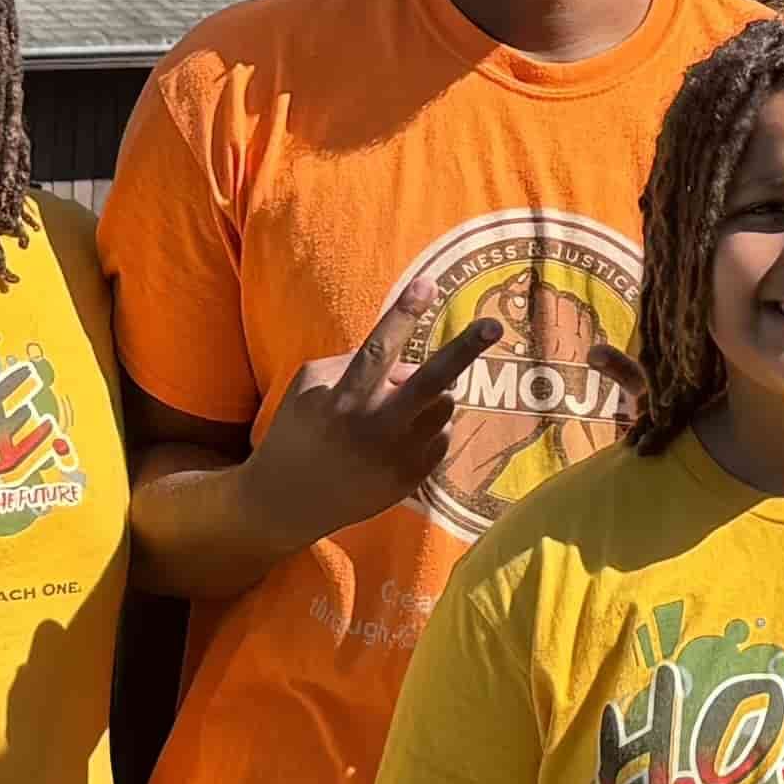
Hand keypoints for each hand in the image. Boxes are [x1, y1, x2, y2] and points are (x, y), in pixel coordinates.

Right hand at [247, 316, 504, 549]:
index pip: (379, 349)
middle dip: (464, 350)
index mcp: (343, 399)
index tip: (427, 282)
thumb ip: (355, 364)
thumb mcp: (310, 387)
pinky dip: (429, 425)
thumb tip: (410, 364)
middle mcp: (375, 428)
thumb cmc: (297, 431)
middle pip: (430, 381)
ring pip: (443, 404)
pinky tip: (397, 438)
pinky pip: (442, 433)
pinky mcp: (414, 478)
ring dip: (431, 394)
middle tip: (493, 325)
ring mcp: (399, 456)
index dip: (404, 313)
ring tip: (397, 407)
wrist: (290, 501)